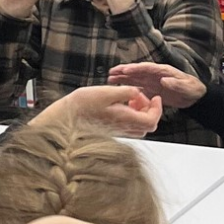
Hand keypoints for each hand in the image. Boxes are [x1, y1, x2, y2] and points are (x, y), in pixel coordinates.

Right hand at [34, 85, 164, 136]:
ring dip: (140, 114)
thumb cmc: (83, 104)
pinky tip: (120, 106)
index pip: (152, 120)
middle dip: (150, 110)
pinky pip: (129, 127)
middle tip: (140, 97)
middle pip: (148, 125)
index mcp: (125, 119)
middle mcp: (123, 128)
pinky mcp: (111, 131)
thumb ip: (127, 91)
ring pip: (139, 127)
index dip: (158, 108)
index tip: (155, 97)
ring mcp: (117, 132)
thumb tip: (139, 92)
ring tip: (130, 101)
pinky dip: (131, 117)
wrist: (65, 116)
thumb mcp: (107, 91)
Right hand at [105, 62, 206, 109]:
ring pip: (134, 78)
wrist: (194, 97)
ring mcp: (151, 81)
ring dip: (122, 78)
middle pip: (137, 71)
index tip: (126, 70)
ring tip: (109, 79)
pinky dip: (127, 87)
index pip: (147, 68)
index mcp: (163, 71)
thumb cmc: (192, 89)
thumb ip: (176, 83)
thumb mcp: (186, 86)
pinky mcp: (150, 89)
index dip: (136, 68)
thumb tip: (164, 80)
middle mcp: (154, 74)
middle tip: (111, 72)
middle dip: (124, 71)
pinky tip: (118, 89)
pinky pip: (136, 87)